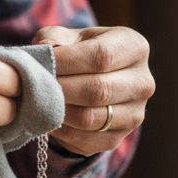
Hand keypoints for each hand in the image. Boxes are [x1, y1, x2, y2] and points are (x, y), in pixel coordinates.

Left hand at [32, 25, 153, 155]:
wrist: (95, 83)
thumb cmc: (81, 53)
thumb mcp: (71, 37)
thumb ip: (55, 37)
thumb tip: (43, 49)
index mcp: (135, 48)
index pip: (102, 56)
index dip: (68, 61)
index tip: (41, 62)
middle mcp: (143, 82)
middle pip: (98, 90)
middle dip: (60, 88)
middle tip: (35, 85)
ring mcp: (134, 114)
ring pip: (90, 118)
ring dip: (58, 111)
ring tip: (39, 100)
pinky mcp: (118, 138)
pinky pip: (85, 139)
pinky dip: (61, 131)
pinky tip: (48, 117)